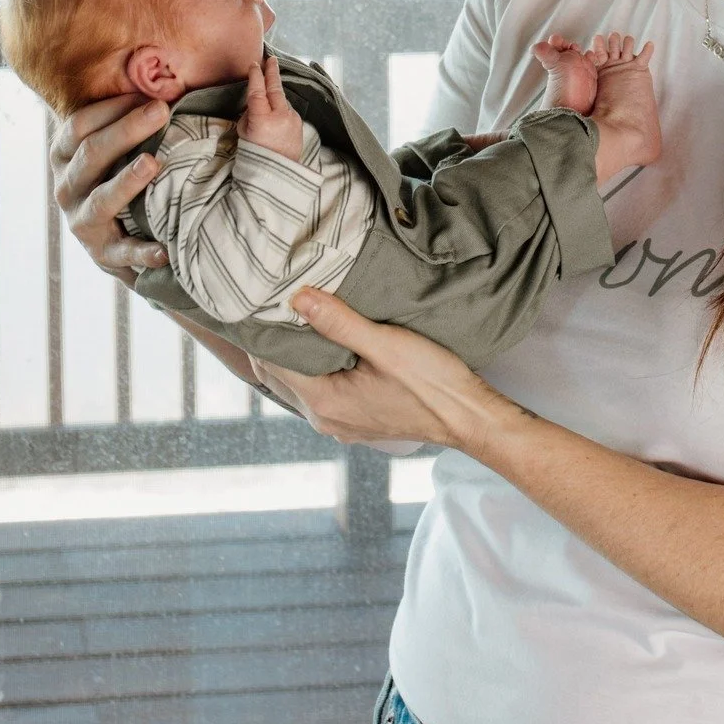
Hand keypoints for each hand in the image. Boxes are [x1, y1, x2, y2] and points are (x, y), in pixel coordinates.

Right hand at [50, 94, 170, 285]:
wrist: (113, 239)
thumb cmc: (118, 175)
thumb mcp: (112, 148)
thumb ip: (127, 119)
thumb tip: (167, 87)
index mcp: (65, 155)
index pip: (80, 124)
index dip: (113, 107)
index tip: (150, 94)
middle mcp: (66, 186)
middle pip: (92, 153)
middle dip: (127, 130)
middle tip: (161, 111)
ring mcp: (81, 221)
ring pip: (101, 199)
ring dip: (127, 181)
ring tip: (153, 163)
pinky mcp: (102, 253)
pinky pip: (123, 251)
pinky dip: (143, 252)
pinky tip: (164, 250)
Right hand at [238, 57, 303, 161]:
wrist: (276, 174)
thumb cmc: (255, 155)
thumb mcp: (244, 133)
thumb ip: (250, 114)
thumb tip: (256, 105)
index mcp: (263, 118)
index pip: (258, 91)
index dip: (256, 76)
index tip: (254, 65)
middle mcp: (280, 116)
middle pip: (275, 88)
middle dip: (272, 72)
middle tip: (271, 59)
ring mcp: (292, 119)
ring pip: (282, 101)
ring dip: (275, 96)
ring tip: (267, 100)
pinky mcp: (299, 124)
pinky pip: (287, 112)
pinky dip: (281, 110)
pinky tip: (275, 119)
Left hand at [248, 290, 514, 452]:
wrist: (468, 417)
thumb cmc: (431, 382)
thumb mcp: (385, 344)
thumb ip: (339, 323)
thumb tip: (297, 299)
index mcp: (324, 401)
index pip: (272, 364)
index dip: (261, 334)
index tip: (255, 304)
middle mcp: (325, 419)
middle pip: (280, 377)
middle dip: (271, 344)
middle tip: (269, 305)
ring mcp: (341, 424)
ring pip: (300, 385)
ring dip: (293, 357)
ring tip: (294, 320)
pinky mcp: (357, 421)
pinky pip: (320, 392)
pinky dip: (313, 370)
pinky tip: (326, 347)